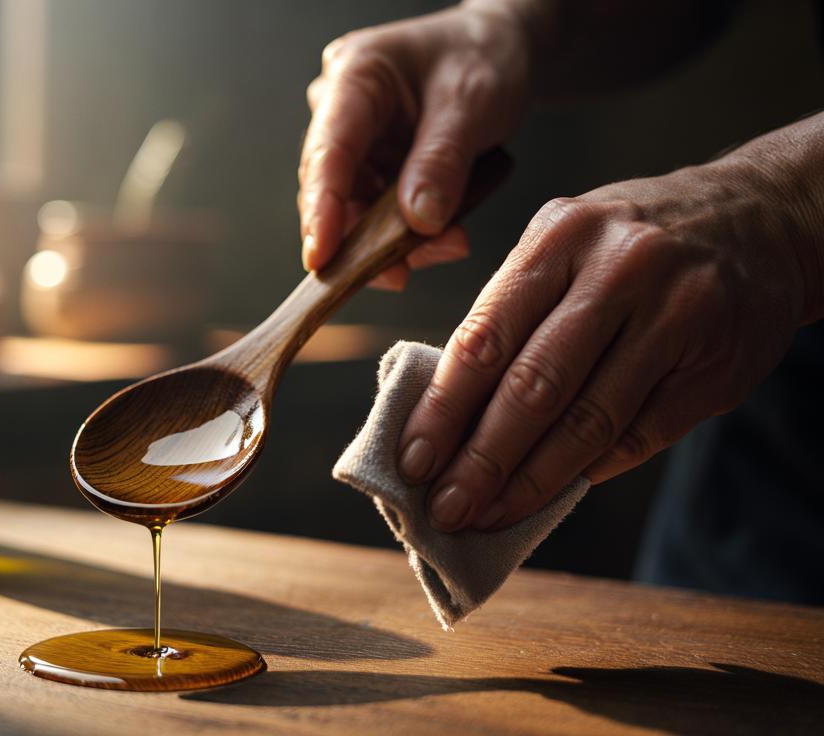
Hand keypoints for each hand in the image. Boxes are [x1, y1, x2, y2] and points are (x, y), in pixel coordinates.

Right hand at [299, 3, 531, 288]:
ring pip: (355, 209)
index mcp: (354, 76)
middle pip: (333, 188)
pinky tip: (444, 237)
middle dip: (366, 236)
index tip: (322, 257)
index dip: (321, 208)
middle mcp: (341, 110)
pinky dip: (409, 233)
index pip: (328, 150)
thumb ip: (443, 161)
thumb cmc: (483, 57)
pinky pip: (377, 214)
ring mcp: (355, 141)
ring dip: (394, 240)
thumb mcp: (472, 102)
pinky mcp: (372, 167)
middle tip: (403, 272)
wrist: (502, 51)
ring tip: (449, 245)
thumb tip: (418, 223)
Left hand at [397, 157, 817, 531]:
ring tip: (488, 514)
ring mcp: (675, 318)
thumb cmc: (630, 244)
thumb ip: (510, 313)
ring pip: (588, 420)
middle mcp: (619, 270)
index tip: (410, 460)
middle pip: (534, 386)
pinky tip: (551, 494)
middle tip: (444, 506)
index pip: (486, 336)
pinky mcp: (716, 367)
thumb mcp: (564, 244)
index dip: (443, 408)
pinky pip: (640, 435)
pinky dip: (589, 471)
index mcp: (560, 236)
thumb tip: (446, 413)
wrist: (763, 221)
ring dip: (530, 481)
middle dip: (480, 459)